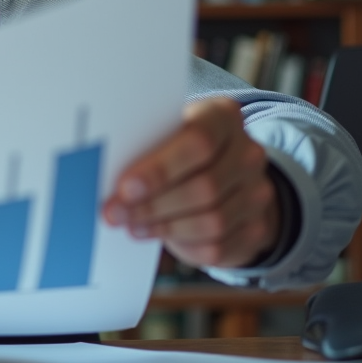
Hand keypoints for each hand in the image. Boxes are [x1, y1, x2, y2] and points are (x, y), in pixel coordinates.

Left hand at [102, 97, 279, 268]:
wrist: (221, 175)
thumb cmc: (175, 148)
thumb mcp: (162, 133)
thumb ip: (144, 146)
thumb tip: (103, 172)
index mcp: (223, 117)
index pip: (199, 141)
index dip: (160, 169)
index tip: (124, 188)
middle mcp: (248, 152)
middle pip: (204, 186)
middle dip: (153, 205)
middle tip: (115, 213)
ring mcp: (258, 191)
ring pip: (213, 220)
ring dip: (165, 226)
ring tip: (132, 226)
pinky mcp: (257, 227)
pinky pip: (219, 246)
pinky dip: (183, 245)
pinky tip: (158, 236)